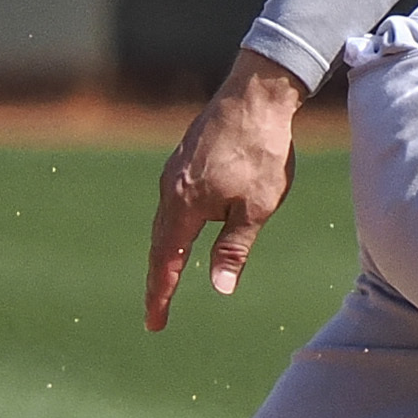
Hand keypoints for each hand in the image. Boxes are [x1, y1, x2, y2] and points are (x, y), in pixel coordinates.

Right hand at [144, 52, 307, 332]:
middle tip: (157, 310)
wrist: (256, 94)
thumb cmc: (262, 151)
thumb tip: (218, 289)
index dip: (160, 295)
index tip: (155, 323)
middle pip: (159, 244)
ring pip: (165, 221)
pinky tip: (185, 229)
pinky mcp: (184, 159)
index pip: (166, 262)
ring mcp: (174, 172)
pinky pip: (173, 201)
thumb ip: (234, 248)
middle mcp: (170, 190)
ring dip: (166, 251)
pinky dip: (175, 225)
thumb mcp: (257, 207)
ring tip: (167, 277)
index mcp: (185, 206)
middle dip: (159, 279)